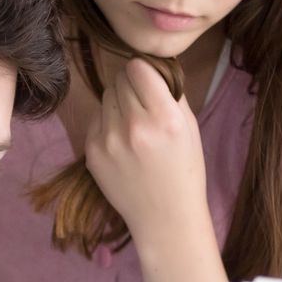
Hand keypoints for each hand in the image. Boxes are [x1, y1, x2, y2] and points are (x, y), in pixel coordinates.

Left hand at [83, 57, 208, 248]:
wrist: (165, 217)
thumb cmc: (184, 169)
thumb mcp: (190, 127)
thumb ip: (171, 93)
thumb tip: (150, 65)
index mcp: (165, 118)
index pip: (138, 68)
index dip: (145, 72)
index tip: (150, 83)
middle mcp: (135, 126)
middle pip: (119, 79)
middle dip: (131, 86)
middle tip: (143, 105)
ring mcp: (109, 140)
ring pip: (105, 96)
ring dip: (118, 103)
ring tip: (134, 127)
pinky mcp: (92, 152)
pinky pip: (96, 119)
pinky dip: (107, 123)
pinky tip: (122, 143)